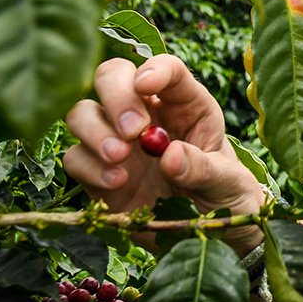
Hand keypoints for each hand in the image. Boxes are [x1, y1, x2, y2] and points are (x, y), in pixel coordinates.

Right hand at [64, 55, 266, 253]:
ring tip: (121, 157)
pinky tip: (117, 183)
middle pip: (111, 76)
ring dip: (94, 130)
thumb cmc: (224, 193)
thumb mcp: (227, 182)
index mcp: (186, 104)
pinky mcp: (97, 171)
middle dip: (116, 96)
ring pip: (82, 112)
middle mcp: (147, 113)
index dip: (155, 68)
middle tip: (133, 131)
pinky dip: (88, 166)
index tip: (146, 84)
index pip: (167, 68)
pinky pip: (74, 156)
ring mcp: (117, 140)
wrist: (207, 233)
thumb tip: (169, 156)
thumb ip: (203, 168)